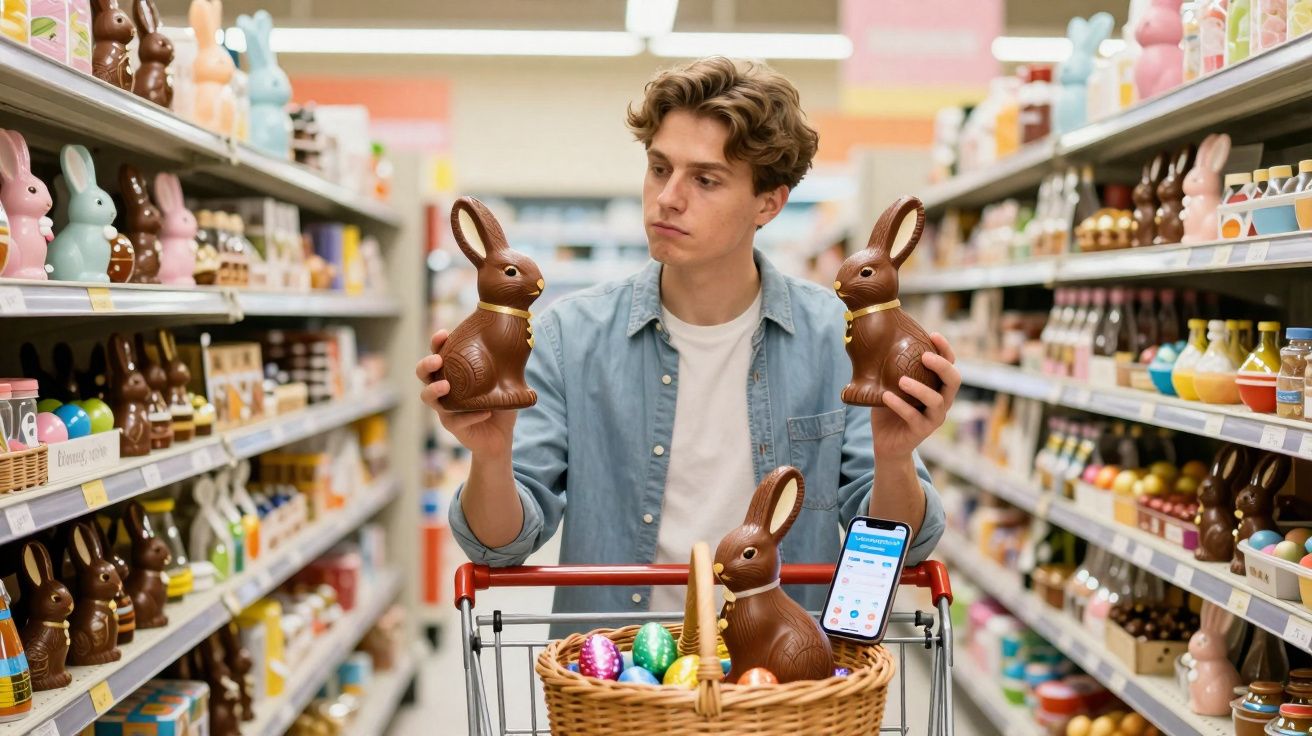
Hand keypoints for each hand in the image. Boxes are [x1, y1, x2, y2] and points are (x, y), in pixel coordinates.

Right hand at [415, 329, 516, 457]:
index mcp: (453, 373)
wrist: (501, 436)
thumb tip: (520, 344)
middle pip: (423, 374)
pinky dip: (470, 415)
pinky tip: (485, 412)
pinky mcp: (452, 425)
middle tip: (438, 360)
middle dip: (426, 365)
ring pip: (427, 398)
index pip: (438, 353)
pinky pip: (455, 420)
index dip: (436, 343)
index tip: (443, 334)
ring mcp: (445, 408)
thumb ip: (507, 368)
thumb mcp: (505, 383)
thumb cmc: (498, 404)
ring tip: (446, 386)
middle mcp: (443, 388)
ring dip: (434, 389)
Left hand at [871, 333, 960, 459]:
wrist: (887, 442)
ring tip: (902, 380)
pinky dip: (900, 405)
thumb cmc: (891, 409)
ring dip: (920, 388)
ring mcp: (934, 417)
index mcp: (938, 386)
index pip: (950, 364)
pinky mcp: (921, 431)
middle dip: (942, 366)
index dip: (945, 349)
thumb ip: (891, 368)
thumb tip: (876, 341)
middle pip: (954, 380)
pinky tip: (886, 396)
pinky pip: (914, 417)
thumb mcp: (891, 384)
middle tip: (924, 356)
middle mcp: (942, 401)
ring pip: (937, 401)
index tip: (933, 335)